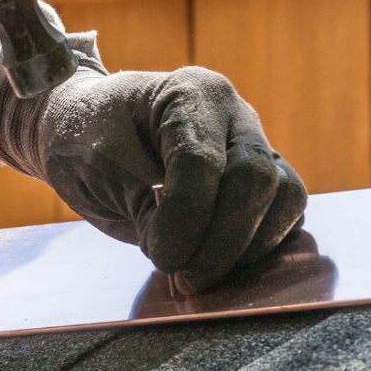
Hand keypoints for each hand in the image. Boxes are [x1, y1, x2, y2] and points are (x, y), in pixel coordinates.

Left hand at [0, 67, 306, 291]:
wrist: (83, 133)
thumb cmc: (84, 139)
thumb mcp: (99, 169)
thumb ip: (146, 207)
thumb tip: (188, 256)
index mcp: (189, 92)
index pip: (202, 162)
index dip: (186, 219)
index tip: (162, 258)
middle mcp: (234, 113)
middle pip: (257, 178)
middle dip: (223, 241)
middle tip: (185, 278)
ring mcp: (255, 144)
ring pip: (287, 197)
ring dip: (248, 247)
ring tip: (199, 273)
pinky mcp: (262, 181)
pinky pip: (285, 215)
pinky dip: (258, 248)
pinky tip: (217, 266)